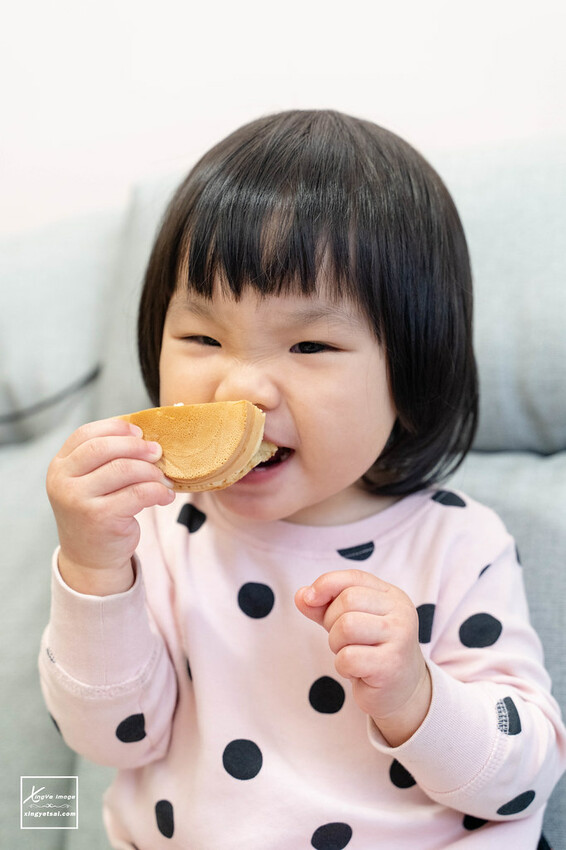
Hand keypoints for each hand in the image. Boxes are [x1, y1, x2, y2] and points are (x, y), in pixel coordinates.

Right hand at [46, 417, 174, 594]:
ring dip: (151, 471)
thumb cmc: (96, 511)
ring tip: (163, 479)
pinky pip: (138, 493)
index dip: (116, 428)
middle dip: (137, 447)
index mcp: (60, 466)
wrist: (90, 557)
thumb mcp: (89, 482)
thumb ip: (106, 459)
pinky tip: (165, 496)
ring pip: (124, 469)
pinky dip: (158, 491)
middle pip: (105, 448)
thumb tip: (145, 436)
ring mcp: (79, 500)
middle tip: (158, 453)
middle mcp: (63, 481)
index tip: (139, 433)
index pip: (86, 434)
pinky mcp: (100, 518)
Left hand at [295, 570, 430, 745]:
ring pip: (346, 626)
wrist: (401, 690)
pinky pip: (348, 658)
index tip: (309, 597)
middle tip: (341, 640)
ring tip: (349, 654)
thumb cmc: (371, 650)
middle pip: (347, 600)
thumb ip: (324, 606)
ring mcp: (400, 637)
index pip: (354, 577)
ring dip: (336, 644)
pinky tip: (357, 671)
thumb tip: (301, 595)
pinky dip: (342, 666)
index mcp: (392, 596)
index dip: (326, 584)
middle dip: (331, 621)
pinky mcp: (391, 665)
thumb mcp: (348, 621)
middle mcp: (401, 612)